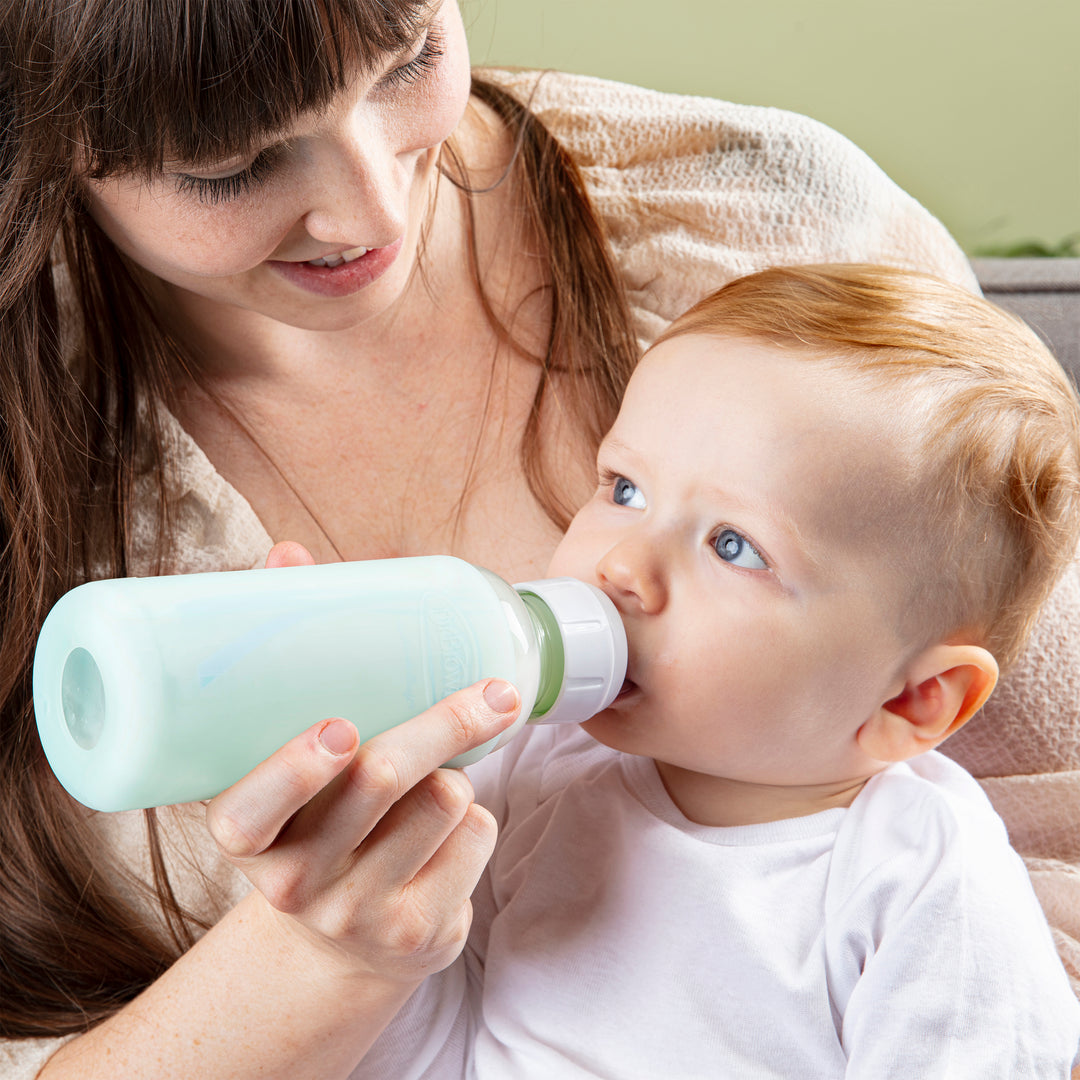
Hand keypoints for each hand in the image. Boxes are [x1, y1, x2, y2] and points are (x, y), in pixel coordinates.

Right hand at [204, 542, 519, 984]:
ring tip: (433, 777)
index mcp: (246, 835)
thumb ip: (286, 664)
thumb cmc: (316, 819)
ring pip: (442, 802)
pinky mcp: (418, 931)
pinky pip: (476, 839)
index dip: (291, 772)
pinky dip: (477, 819)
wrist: (347, 941)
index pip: (247, 814)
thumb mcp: (288, 762)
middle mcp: (292, 883)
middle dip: (444, 722)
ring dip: (456, 770)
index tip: (340, 729)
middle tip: (491, 691)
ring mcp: (356, 913)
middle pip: (379, 784)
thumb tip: (288, 555)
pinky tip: (444, 834)